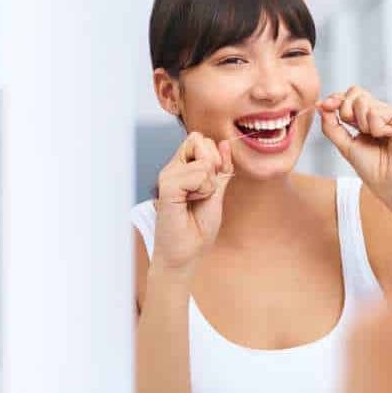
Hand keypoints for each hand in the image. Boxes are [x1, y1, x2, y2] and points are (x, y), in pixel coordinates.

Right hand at [152, 132, 233, 277]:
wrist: (187, 253)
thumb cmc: (198, 228)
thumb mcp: (217, 192)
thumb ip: (221, 168)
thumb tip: (225, 142)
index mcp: (183, 167)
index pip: (201, 139)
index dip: (215, 155)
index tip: (213, 181)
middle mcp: (173, 168)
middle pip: (200, 140)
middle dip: (213, 165)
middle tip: (203, 192)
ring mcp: (168, 176)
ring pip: (204, 160)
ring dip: (209, 184)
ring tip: (195, 201)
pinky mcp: (167, 187)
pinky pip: (197, 174)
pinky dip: (202, 190)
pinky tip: (189, 203)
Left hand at [318, 86, 391, 227]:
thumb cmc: (376, 172)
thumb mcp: (346, 146)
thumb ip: (332, 126)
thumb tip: (320, 105)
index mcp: (369, 120)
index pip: (350, 98)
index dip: (335, 99)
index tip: (323, 105)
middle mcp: (382, 113)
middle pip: (355, 93)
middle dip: (345, 110)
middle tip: (357, 130)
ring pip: (363, 101)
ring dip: (362, 124)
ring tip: (377, 139)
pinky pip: (376, 112)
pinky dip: (376, 128)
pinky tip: (388, 138)